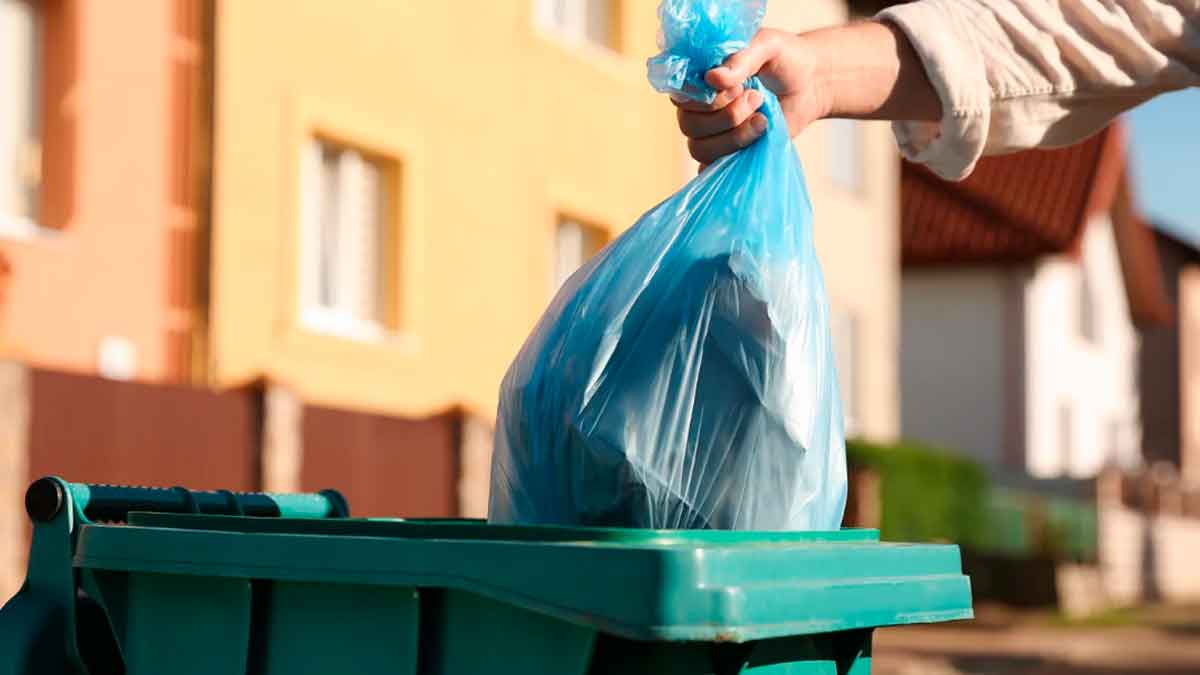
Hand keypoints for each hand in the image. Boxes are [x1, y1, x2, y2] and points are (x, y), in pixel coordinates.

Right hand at [673, 29, 831, 166]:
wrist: (810, 85)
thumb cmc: (785, 60)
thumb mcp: (767, 46)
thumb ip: (741, 59)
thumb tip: (712, 78)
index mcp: (698, 78)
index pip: (681, 96)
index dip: (706, 98)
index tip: (737, 88)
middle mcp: (698, 107)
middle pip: (689, 125)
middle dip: (727, 116)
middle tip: (757, 98)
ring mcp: (710, 133)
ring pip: (700, 148)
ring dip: (735, 137)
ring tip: (763, 120)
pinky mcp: (726, 153)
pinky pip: (711, 167)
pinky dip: (731, 158)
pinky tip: (755, 143)